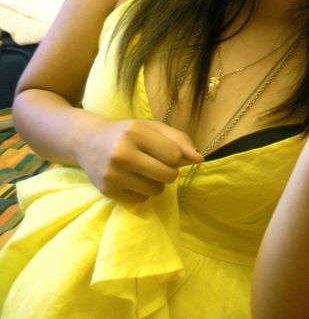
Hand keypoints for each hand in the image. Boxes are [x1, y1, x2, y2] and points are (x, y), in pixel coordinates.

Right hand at [75, 117, 203, 202]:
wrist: (88, 141)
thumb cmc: (127, 133)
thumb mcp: (152, 128)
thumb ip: (179, 140)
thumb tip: (200, 159)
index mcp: (136, 132)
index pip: (174, 156)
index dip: (175, 157)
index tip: (166, 153)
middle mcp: (123, 153)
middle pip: (168, 175)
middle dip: (169, 172)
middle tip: (158, 164)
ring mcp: (113, 174)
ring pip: (155, 190)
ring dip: (156, 183)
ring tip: (145, 171)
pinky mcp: (107, 191)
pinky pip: (140, 200)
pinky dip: (142, 192)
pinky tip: (132, 179)